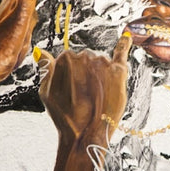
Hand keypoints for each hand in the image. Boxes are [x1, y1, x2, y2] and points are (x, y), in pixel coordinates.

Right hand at [35, 33, 131, 170]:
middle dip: (87, 76)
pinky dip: (125, 45)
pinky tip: (127, 37)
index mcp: (65, 58)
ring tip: (97, 96)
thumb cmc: (65, 115)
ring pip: (103, 63)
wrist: (86, 133)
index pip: (72, 60)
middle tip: (86, 97)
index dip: (74, 78)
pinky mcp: (118, 72)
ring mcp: (103, 63)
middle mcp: (85, 56)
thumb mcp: (46, 92)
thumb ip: (46, 69)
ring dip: (101, 75)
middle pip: (88, 60)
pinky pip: (121, 54)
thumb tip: (42, 52)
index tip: (74, 92)